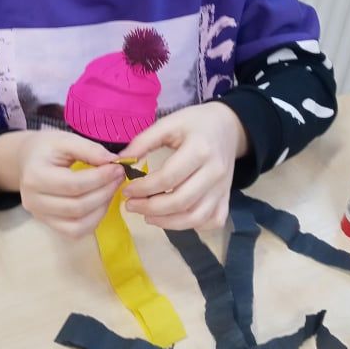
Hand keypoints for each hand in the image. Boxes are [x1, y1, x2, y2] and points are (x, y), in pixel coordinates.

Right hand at [14, 131, 125, 237]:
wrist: (27, 160)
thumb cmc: (47, 148)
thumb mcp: (65, 139)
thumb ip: (88, 149)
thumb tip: (112, 162)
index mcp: (35, 176)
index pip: (73, 184)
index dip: (100, 178)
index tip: (118, 168)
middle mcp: (34, 201)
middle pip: (77, 207)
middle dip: (105, 192)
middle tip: (120, 177)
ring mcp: (40, 216)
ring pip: (78, 225)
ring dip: (102, 208)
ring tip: (112, 189)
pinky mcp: (49, 224)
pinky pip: (75, 232)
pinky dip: (94, 220)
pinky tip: (102, 203)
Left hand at [119, 103, 247, 230]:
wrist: (228, 126)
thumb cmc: (195, 123)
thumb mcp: (169, 123)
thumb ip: (144, 141)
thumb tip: (121, 161)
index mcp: (200, 149)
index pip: (167, 177)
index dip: (143, 188)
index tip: (127, 190)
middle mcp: (214, 172)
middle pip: (180, 201)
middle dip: (150, 208)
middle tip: (131, 205)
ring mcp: (223, 188)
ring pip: (195, 217)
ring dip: (167, 222)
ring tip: (147, 216)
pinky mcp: (226, 198)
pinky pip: (211, 221)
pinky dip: (192, 225)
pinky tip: (174, 217)